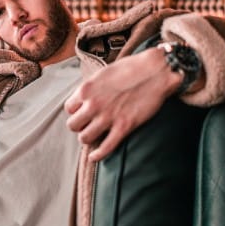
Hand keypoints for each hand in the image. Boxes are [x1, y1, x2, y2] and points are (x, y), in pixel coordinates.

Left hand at [65, 48, 182, 161]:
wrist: (156, 70)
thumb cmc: (131, 68)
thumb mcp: (103, 73)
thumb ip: (92, 88)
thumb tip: (86, 99)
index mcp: (87, 89)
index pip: (68, 109)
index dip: (75, 112)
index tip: (82, 112)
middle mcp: (93, 104)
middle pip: (73, 125)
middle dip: (79, 126)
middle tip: (88, 124)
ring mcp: (108, 117)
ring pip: (84, 138)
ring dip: (88, 138)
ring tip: (94, 136)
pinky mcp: (124, 126)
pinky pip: (105, 147)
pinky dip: (97, 155)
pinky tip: (94, 157)